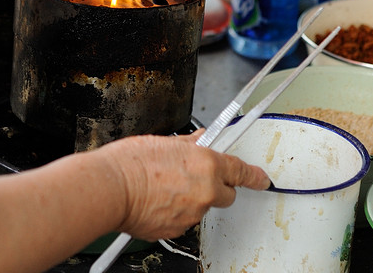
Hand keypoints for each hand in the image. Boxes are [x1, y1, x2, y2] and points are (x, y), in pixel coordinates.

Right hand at [99, 130, 269, 241]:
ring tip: (164, 187)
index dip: (254, 176)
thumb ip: (189, 145)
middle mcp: (205, 191)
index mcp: (206, 164)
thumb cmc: (131, 163)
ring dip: (192, 199)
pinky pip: (184, 220)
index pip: (240, 170)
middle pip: (227, 194)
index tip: (261, 179)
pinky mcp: (178, 230)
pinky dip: (175, 212)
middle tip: (196, 179)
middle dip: (217, 187)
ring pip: (202, 207)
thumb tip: (198, 142)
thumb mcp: (164, 142)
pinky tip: (157, 201)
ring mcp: (192, 213)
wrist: (110, 188)